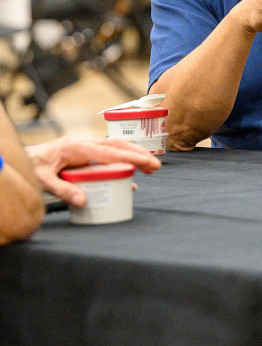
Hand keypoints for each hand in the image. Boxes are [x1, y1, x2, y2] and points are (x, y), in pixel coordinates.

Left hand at [26, 137, 161, 206]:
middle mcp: (84, 144)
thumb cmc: (31, 166)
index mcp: (76, 147)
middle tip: (156, 166)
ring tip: (151, 167)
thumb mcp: (44, 180)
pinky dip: (122, 161)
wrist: (22, 157)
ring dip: (134, 155)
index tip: (146, 163)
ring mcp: (85, 146)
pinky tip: (130, 175)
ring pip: (115, 147)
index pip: (108, 152)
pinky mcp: (84, 153)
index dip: (128, 157)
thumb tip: (84, 201)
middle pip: (117, 145)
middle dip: (138, 154)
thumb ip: (63, 190)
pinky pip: (108, 154)